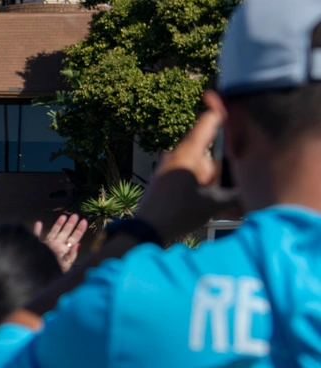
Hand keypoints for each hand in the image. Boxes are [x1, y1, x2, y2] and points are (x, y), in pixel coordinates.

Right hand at [34, 214, 86, 271]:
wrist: (36, 275)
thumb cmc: (51, 271)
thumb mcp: (64, 266)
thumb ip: (71, 255)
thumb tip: (78, 245)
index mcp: (64, 251)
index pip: (74, 239)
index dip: (79, 230)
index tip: (84, 221)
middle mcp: (57, 247)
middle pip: (66, 234)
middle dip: (71, 225)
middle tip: (75, 215)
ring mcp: (47, 246)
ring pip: (54, 232)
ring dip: (58, 224)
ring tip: (64, 216)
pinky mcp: (36, 246)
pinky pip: (36, 236)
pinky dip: (37, 230)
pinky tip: (38, 223)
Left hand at [136, 92, 238, 241]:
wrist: (145, 231)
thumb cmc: (177, 214)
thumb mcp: (213, 204)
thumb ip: (236, 196)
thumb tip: (254, 194)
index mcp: (188, 153)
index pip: (208, 121)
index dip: (222, 111)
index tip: (233, 105)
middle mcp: (176, 154)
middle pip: (205, 148)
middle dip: (215, 163)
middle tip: (216, 183)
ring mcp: (167, 166)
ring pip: (196, 163)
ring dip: (205, 176)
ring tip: (206, 195)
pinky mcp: (162, 178)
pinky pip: (186, 173)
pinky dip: (196, 182)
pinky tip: (198, 198)